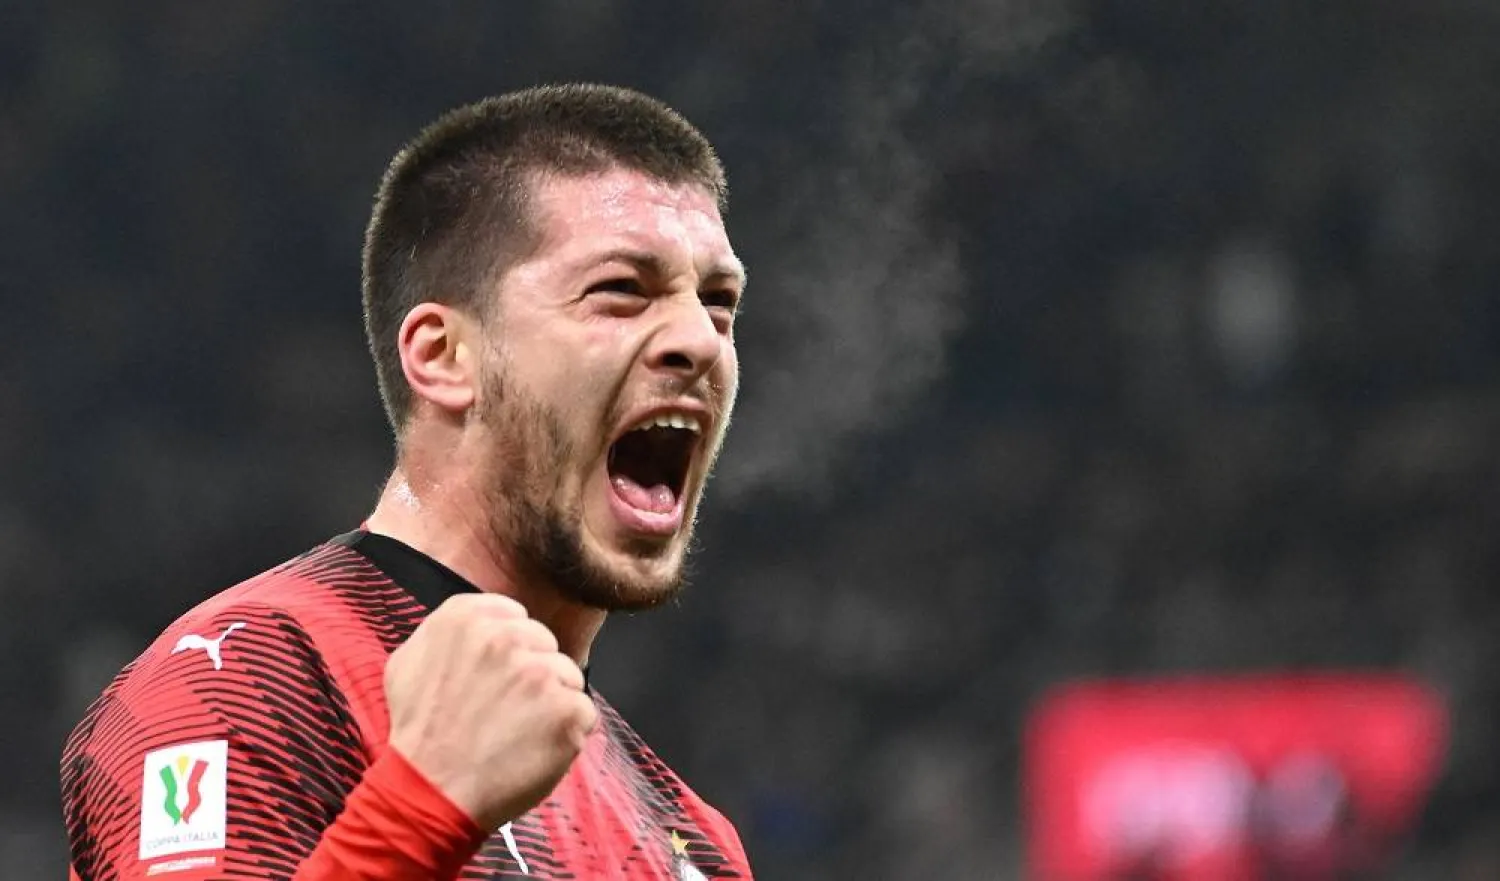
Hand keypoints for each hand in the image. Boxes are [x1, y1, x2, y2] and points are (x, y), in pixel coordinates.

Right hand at [384, 593, 597, 828]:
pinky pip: (583, 710)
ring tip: (516, 731)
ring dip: (551, 701)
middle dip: (532, 673)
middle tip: (504, 709)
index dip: (510, 650)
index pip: (516, 617)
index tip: (495, 678)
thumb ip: (447, 630)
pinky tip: (534, 748)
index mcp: (466, 617)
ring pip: (567, 676)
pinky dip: (567, 732)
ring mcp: (541, 673)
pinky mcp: (568, 709)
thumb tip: (481, 621)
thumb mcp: (408, 662)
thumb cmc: (419, 733)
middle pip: (545, 644)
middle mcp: (506, 637)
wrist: (431, 792)